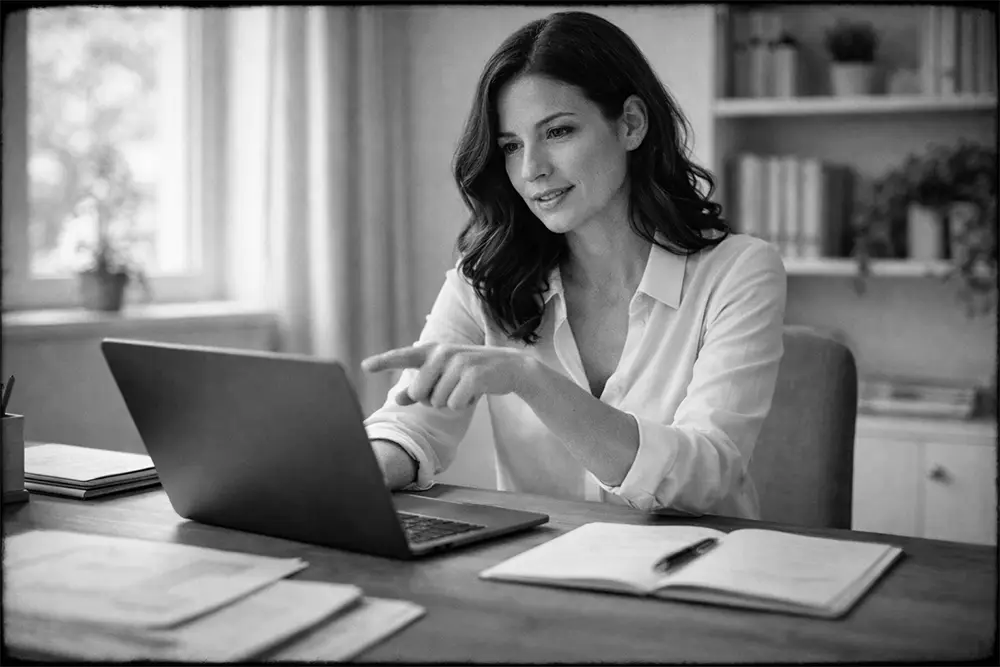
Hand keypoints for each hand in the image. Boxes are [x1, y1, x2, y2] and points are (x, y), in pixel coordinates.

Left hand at [362, 343, 532, 409]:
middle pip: (419, 394)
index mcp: (432, 351)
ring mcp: (458, 362)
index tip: (365, 366)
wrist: (509, 367)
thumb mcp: (444, 377)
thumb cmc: (471, 373)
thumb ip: (419, 387)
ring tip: (464, 388)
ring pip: (437, 402)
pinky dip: (463, 404)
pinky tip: (474, 392)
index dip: (383, 361)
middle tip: (451, 387)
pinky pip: (454, 404)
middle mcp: (442, 353)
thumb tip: (398, 398)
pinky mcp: (473, 375)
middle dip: (433, 399)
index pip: (403, 357)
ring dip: (450, 402)